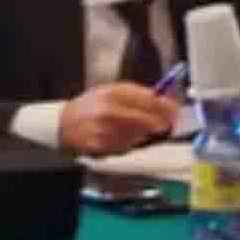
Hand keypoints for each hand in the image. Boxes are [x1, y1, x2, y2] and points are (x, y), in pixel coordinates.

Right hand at [57, 84, 176, 154]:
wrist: (63, 124)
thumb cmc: (92, 106)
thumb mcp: (113, 91)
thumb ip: (139, 94)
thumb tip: (166, 100)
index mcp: (114, 93)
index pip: (149, 100)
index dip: (167, 108)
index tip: (175, 112)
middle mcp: (109, 111)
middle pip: (148, 121)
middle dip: (161, 124)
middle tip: (166, 125)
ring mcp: (105, 130)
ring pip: (139, 136)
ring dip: (144, 135)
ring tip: (133, 129)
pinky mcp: (101, 146)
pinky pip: (127, 147)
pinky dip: (129, 144)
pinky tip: (120, 137)